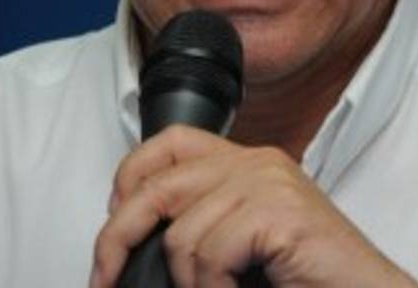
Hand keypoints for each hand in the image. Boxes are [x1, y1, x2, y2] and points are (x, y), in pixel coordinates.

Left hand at [90, 125, 417, 287]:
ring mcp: (271, 184)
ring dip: (190, 281)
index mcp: (251, 162)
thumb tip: (132, 242)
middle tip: (108, 279)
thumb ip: (207, 223)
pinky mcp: (280, 212)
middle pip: (157, 185)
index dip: (129, 178)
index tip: (115, 229)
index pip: (172, 143)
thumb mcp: (245, 241)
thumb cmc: (309, 275)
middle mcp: (259, 162)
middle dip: (118, 240)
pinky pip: (211, 254)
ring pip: (181, 233)